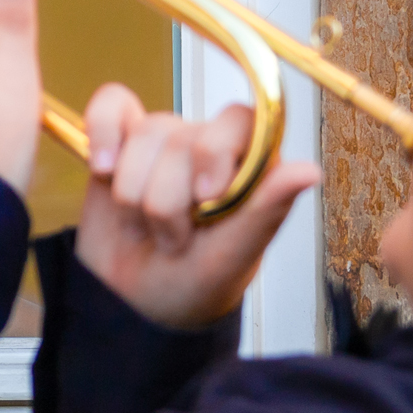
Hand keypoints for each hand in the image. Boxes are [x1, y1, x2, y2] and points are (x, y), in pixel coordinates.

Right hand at [74, 89, 319, 330]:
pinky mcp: (117, 142)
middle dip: (166, 199)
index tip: (206, 198)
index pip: (239, 120)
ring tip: (147, 228)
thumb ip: (267, 210)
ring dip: (133, 195)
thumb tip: (310, 170)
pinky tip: (103, 169)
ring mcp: (162, 143)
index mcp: (249, 166)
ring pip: (142, 135)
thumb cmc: (192, 286)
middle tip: (175, 238)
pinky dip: (101, 135)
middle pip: (178, 135)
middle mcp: (207, 145)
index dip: (215, 152)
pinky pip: (108, 106)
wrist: (133, 306)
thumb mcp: (232, 258)